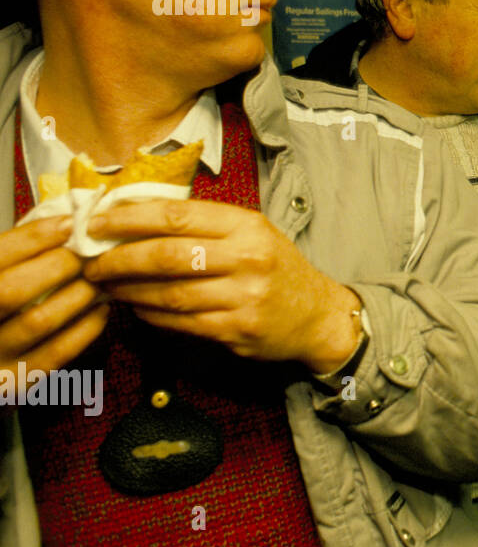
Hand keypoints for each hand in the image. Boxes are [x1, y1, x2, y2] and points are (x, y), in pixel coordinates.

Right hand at [0, 216, 108, 382]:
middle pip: (9, 290)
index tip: (68, 224)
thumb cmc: (3, 310)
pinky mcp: (17, 383)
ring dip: (77, 295)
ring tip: (99, 280)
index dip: (32, 237)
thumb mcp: (1, 276)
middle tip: (89, 255)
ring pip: (38, 320)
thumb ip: (17, 257)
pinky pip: (58, 352)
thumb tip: (62, 223)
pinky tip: (101, 310)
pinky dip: (86, 327)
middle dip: (57, 266)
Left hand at [83, 199, 360, 373]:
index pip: (176, 216)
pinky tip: (136, 307)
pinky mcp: (237, 331)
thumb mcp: (253, 232)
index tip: (97, 223)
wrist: (317, 315)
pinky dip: (150, 315)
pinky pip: (179, 322)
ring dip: (128, 290)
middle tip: (91, 262)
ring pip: (168, 293)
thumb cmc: (277, 267)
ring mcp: (244, 297)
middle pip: (166, 255)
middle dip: (119, 258)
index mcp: (247, 226)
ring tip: (107, 285)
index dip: (129, 218)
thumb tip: (134, 216)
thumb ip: (204, 224)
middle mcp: (248, 259)